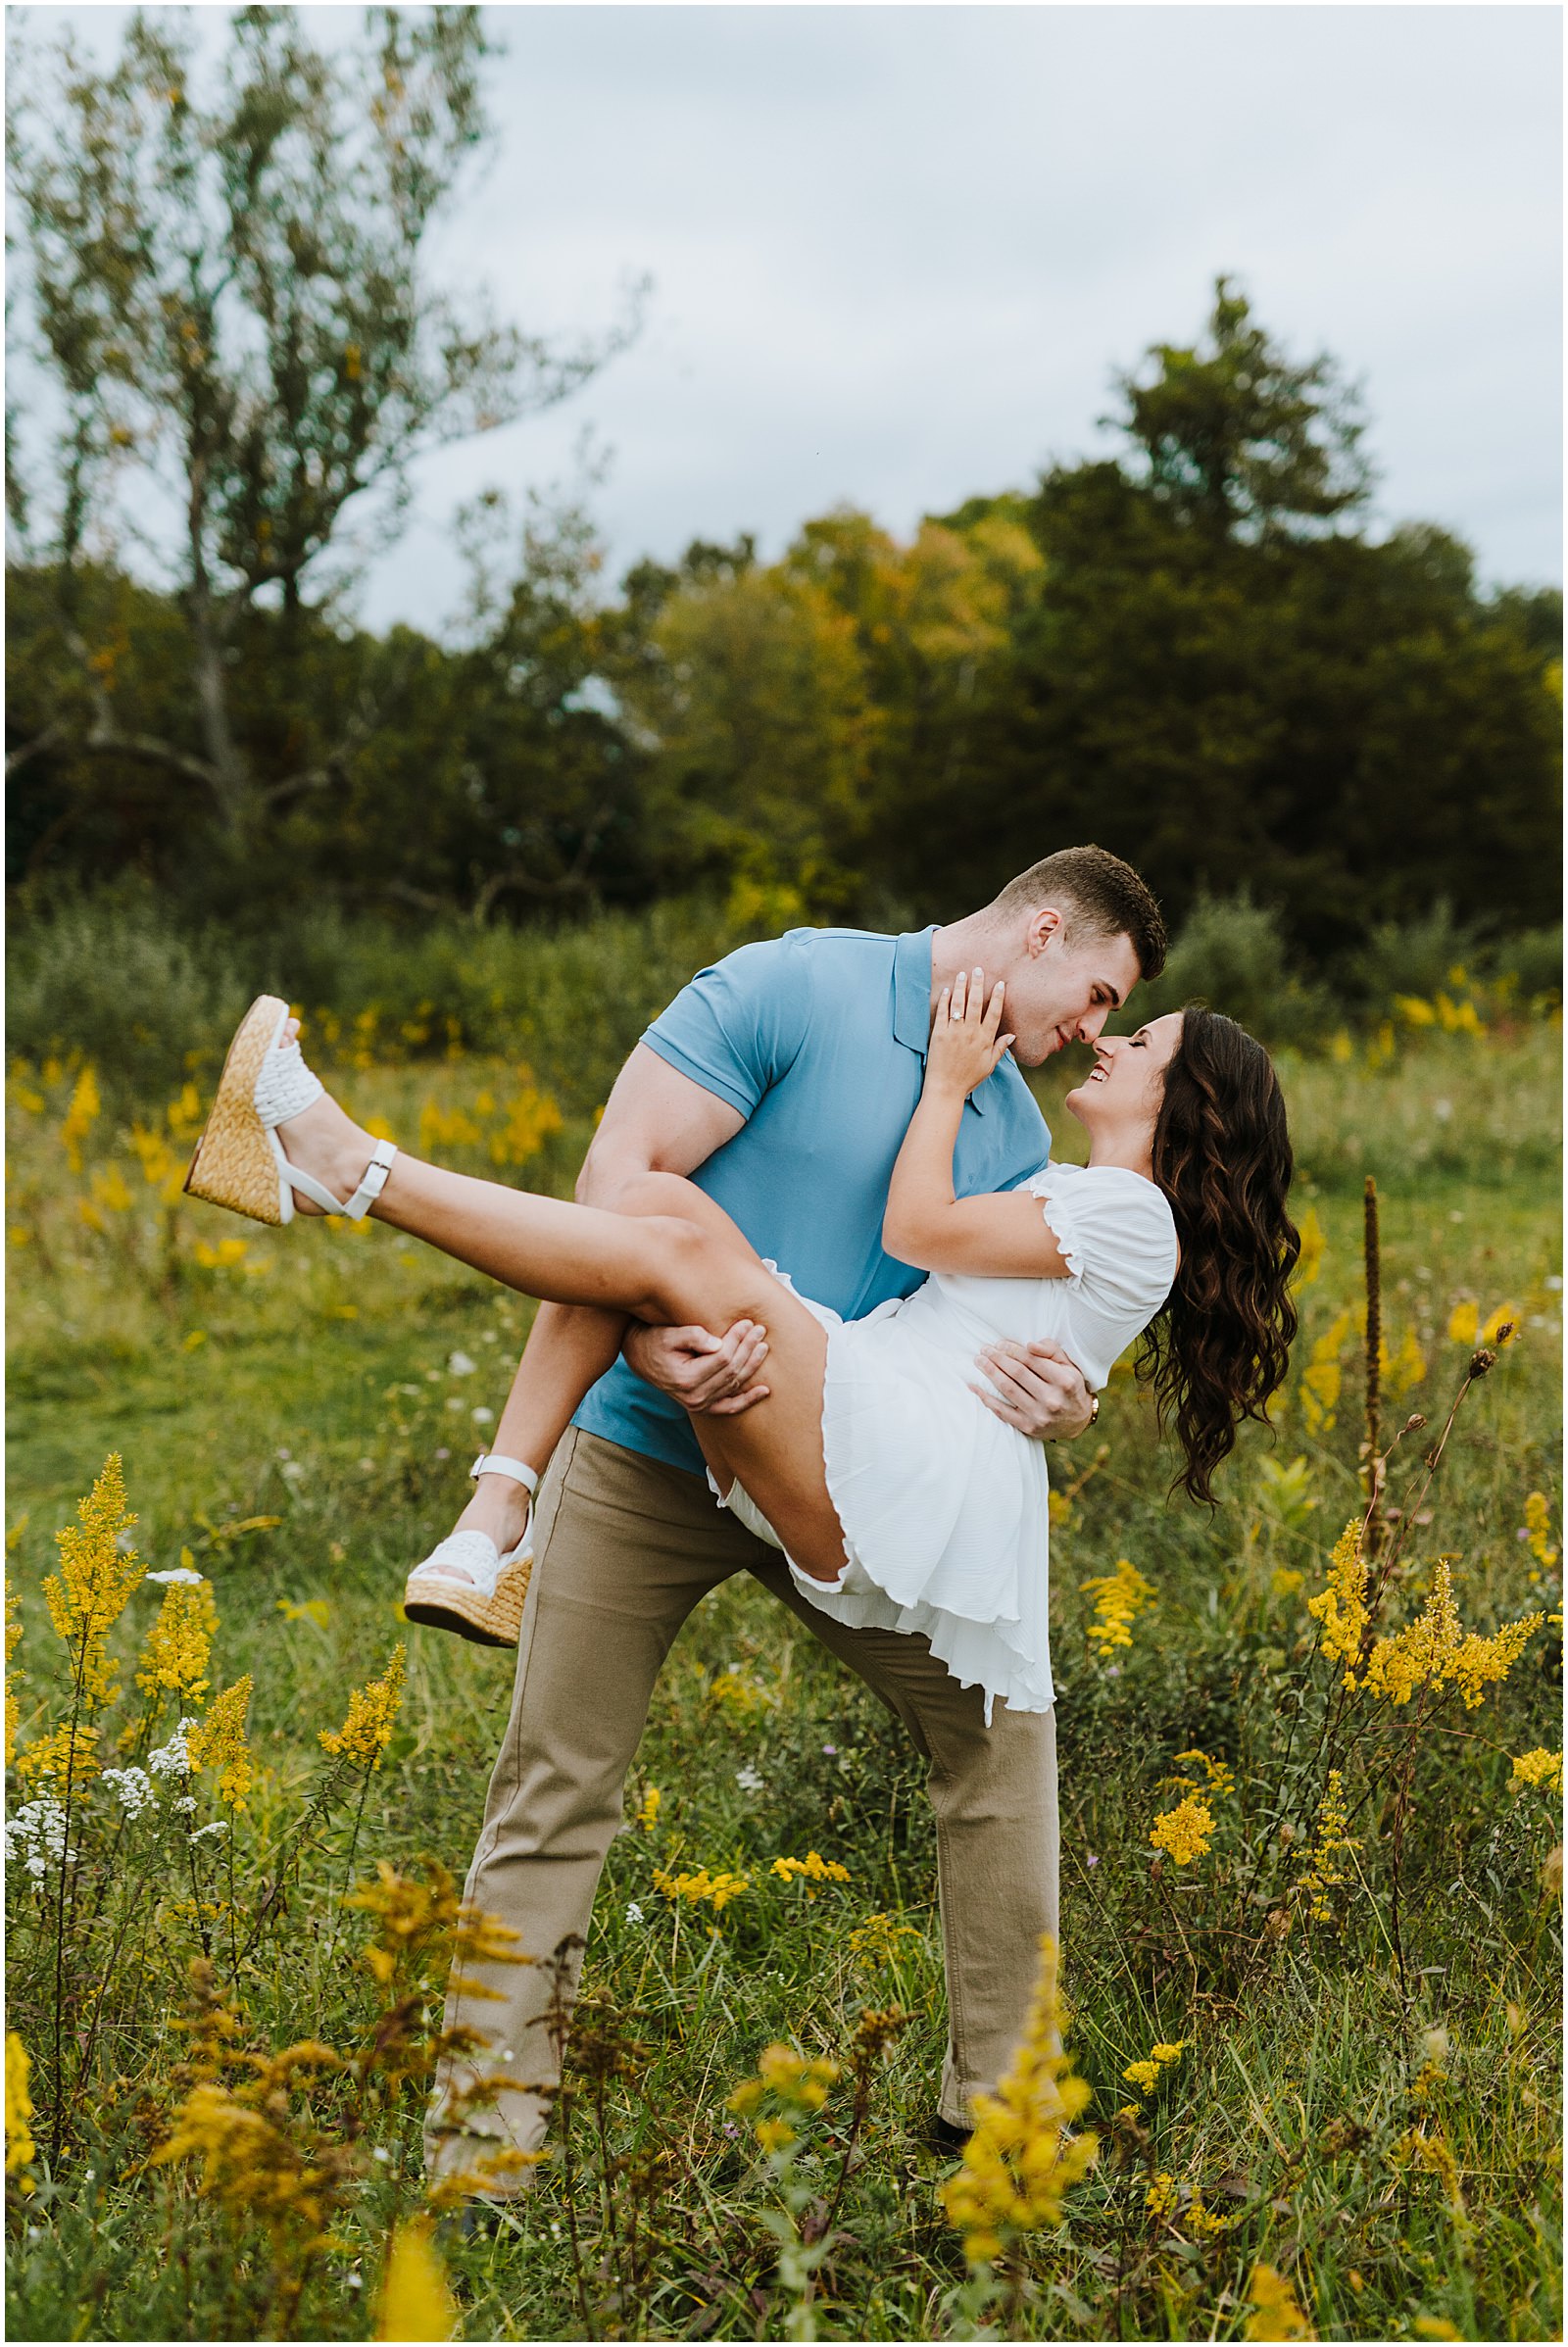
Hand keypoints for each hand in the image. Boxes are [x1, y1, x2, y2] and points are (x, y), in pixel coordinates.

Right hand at [622, 1318, 770, 1415]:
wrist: (641, 1358)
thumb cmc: (655, 1341)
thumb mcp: (669, 1335)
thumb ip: (692, 1336)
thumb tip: (718, 1343)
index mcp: (686, 1378)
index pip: (722, 1358)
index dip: (737, 1339)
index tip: (746, 1323)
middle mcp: (694, 1396)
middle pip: (731, 1371)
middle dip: (748, 1348)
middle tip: (760, 1330)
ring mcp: (699, 1405)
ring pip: (734, 1384)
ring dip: (751, 1365)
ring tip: (763, 1346)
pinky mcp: (703, 1407)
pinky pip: (730, 1407)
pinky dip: (747, 1400)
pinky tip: (764, 1391)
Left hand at [927, 967, 1014, 1097]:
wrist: (946, 1088)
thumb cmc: (968, 1079)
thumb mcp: (989, 1065)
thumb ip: (1000, 1048)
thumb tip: (1012, 1035)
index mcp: (984, 1040)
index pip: (994, 1013)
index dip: (997, 997)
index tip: (1000, 983)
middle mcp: (971, 1033)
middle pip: (976, 1003)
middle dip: (978, 984)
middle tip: (979, 969)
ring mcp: (954, 1032)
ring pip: (959, 1004)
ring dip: (961, 987)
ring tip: (963, 974)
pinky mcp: (938, 1034)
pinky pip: (942, 1012)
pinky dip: (945, 1000)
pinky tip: (948, 990)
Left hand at [970, 1338, 1093, 1439]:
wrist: (1077, 1420)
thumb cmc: (1069, 1386)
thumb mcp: (1068, 1365)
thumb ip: (1051, 1350)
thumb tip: (1029, 1345)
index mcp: (1064, 1381)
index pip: (1032, 1360)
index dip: (1012, 1349)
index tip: (999, 1344)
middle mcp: (1052, 1399)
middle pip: (1017, 1373)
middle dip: (998, 1358)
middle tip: (985, 1349)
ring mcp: (1039, 1415)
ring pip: (1008, 1389)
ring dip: (990, 1373)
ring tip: (979, 1361)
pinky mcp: (1028, 1427)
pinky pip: (1002, 1411)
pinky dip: (986, 1398)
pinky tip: (974, 1386)